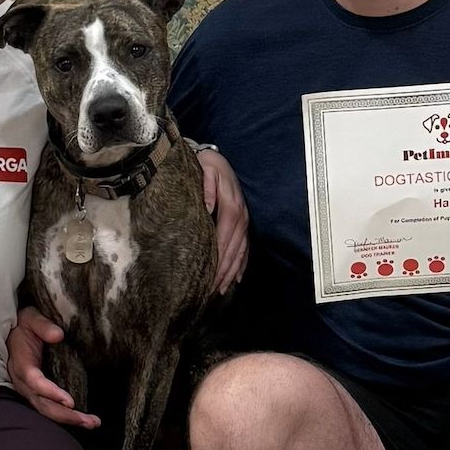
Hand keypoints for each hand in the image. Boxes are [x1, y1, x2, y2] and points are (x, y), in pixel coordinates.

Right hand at [5, 307, 96, 428]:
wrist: (13, 331)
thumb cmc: (24, 324)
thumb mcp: (30, 317)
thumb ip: (42, 325)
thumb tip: (58, 335)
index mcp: (21, 364)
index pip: (35, 382)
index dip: (51, 393)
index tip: (71, 402)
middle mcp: (23, 382)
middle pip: (43, 404)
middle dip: (66, 415)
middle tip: (90, 421)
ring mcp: (28, 389)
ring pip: (46, 410)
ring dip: (68, 419)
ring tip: (91, 423)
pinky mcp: (35, 392)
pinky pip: (48, 408)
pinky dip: (64, 416)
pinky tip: (82, 419)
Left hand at [195, 148, 248, 292]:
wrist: (216, 158)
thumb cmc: (207, 165)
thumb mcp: (205, 170)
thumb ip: (205, 188)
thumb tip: (206, 208)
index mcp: (231, 206)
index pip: (224, 239)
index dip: (218, 260)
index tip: (209, 278)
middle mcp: (241, 216)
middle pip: (234, 250)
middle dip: (224, 272)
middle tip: (212, 291)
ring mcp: (244, 220)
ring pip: (240, 251)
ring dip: (232, 272)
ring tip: (222, 289)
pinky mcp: (242, 221)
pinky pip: (245, 246)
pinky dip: (241, 264)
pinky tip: (236, 278)